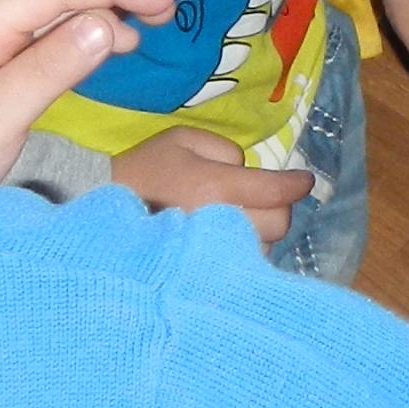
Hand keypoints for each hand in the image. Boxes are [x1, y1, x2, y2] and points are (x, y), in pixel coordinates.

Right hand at [114, 124, 313, 244]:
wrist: (104, 206)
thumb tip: (247, 170)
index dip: (295, 184)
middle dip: (278, 207)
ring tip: (244, 218)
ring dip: (263, 231)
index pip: (275, 190)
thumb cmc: (144, 168)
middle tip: (265, 197)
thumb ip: (224, 148)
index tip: (305, 180)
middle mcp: (221, 222)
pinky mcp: (205, 269)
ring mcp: (213, 251)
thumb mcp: (182, 138)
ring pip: (264, 247)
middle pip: (278, 223)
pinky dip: (246, 250)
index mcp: (216, 187)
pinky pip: (243, 264)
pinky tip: (231, 239)